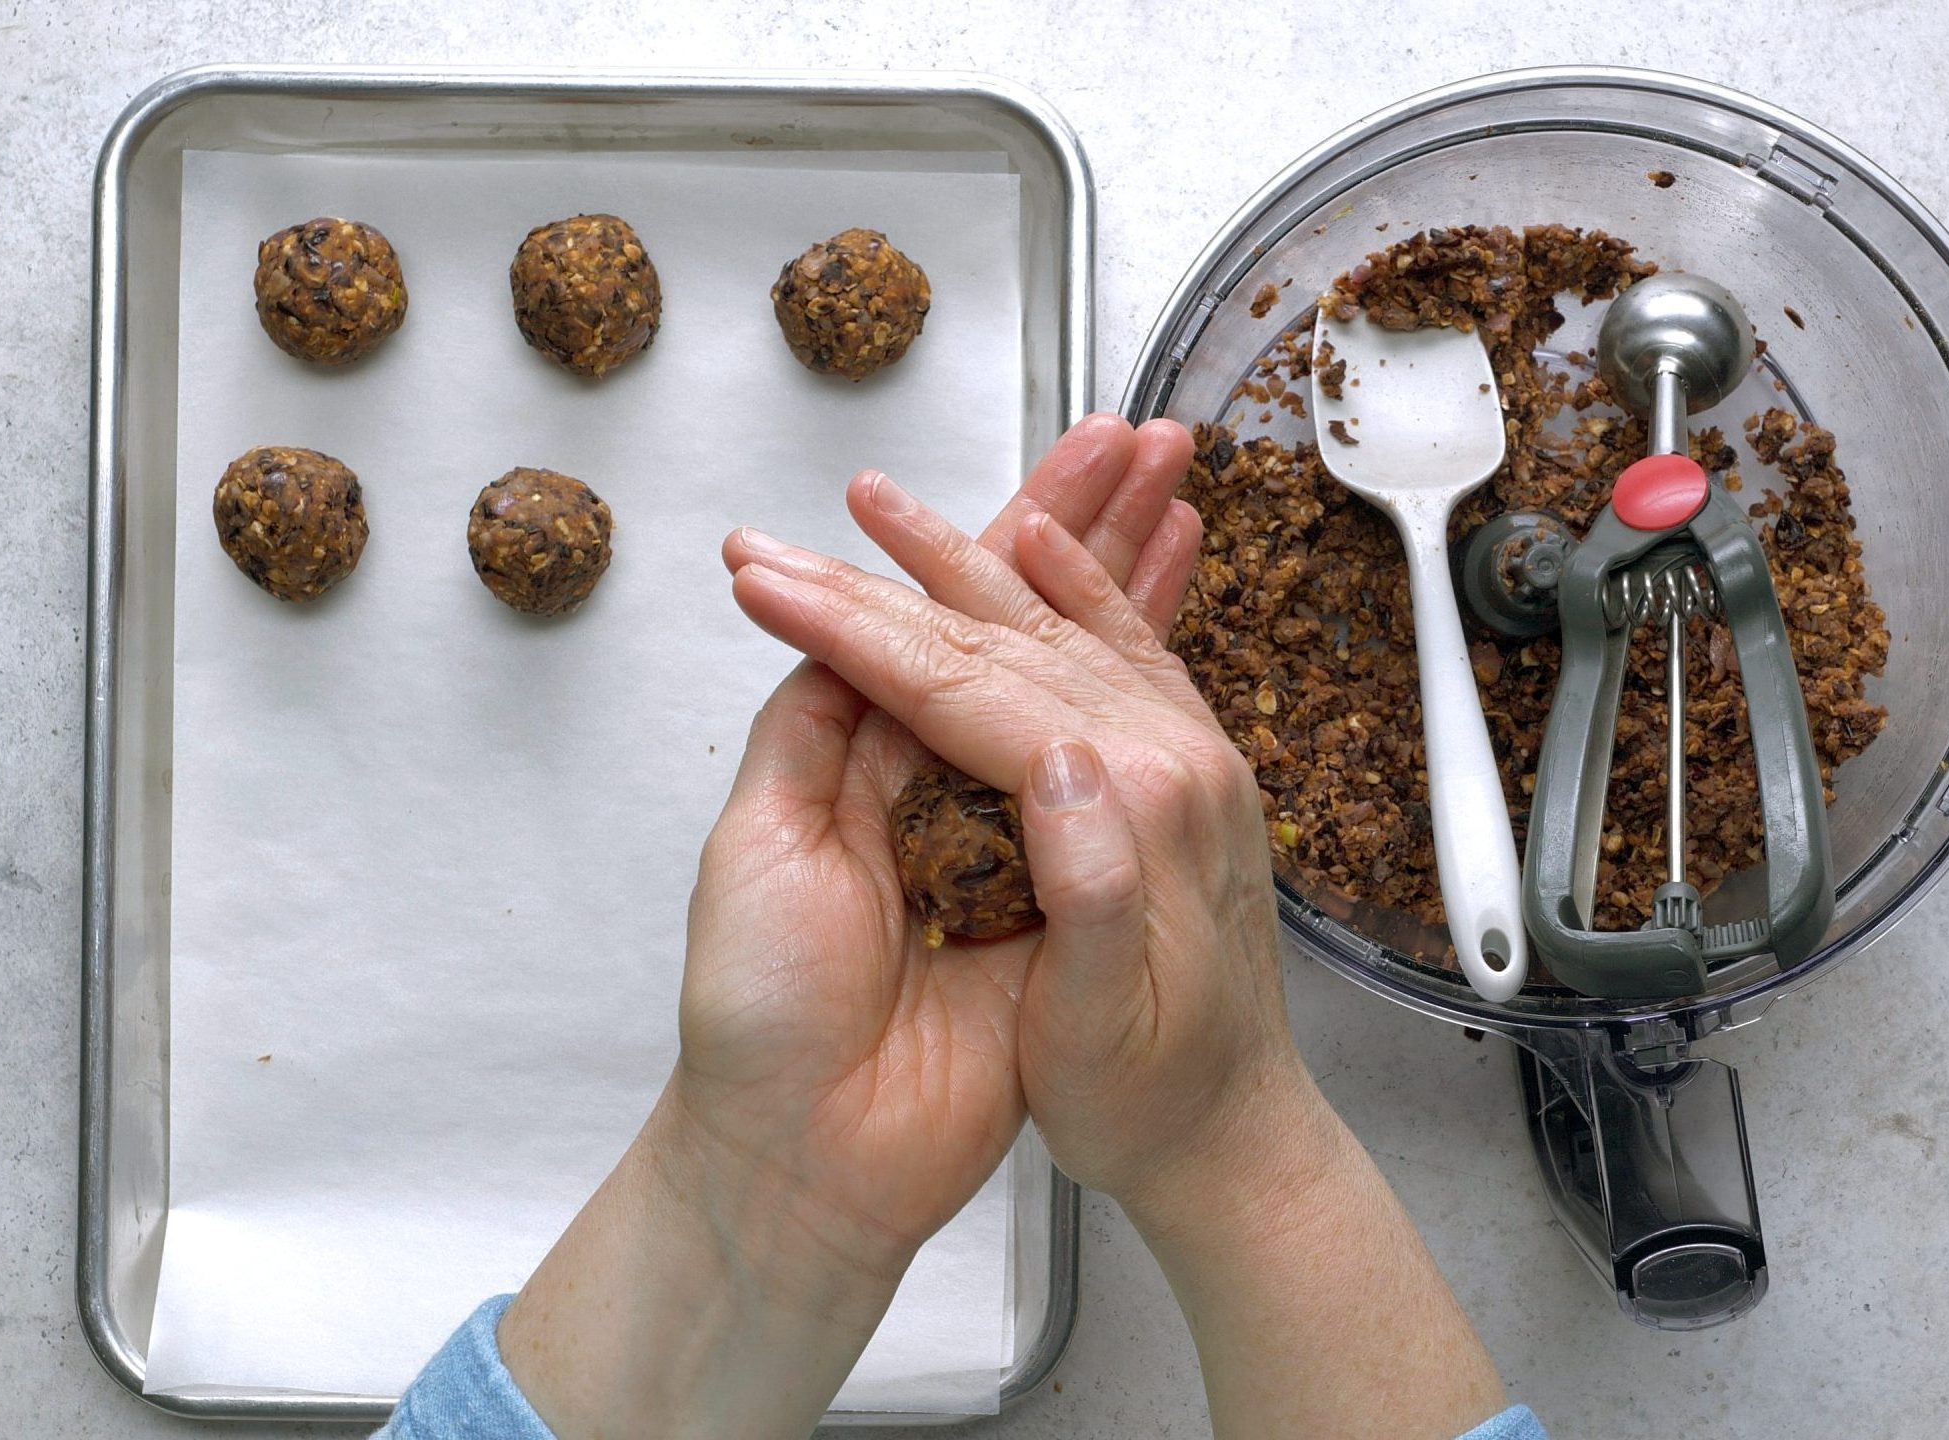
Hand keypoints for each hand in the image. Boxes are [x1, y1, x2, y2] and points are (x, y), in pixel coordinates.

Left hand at [498, 415, 1200, 1439]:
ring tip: (1177, 487)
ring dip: (1130, 582)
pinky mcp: (1069, 900)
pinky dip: (1153, 697)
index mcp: (867, 755)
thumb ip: (820, 733)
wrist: (815, 1158)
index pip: (941, 612)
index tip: (1052, 454)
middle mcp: (948, 779)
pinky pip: (1122, 778)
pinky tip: (1185, 629)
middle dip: (1085, 523)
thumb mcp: (765, 847)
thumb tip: (856, 635)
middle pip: (1025, 625)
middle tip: (1141, 437)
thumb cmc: (762, 1015)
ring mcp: (1016, 837)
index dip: (995, 532)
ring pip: (1083, 680)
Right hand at [727, 427, 1507, 1439]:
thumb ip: (1094, 895)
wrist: (1240, 1133)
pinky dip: (1067, 585)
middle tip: (826, 506)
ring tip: (899, 504)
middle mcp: (1173, 761)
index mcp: (1137, 812)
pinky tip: (1038, 548)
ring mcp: (1187, 753)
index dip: (862, 628)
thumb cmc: (1154, 1103)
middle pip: (1015, 632)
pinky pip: (1117, 645)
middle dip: (911, 561)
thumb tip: (1063, 767)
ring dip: (981, 551)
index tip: (774, 583)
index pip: (971, 691)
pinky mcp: (1184, 765)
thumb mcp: (1104, 1032)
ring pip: (1061, 620)